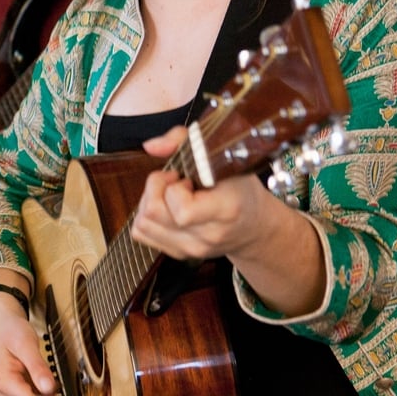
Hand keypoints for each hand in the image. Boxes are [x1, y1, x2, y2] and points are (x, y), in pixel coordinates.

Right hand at [0, 289, 56, 394]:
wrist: (3, 323)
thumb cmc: (11, 330)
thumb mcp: (26, 344)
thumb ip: (37, 366)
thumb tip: (49, 388)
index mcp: (6, 382)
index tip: (58, 386)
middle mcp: (4, 391)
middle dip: (47, 393)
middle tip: (55, 378)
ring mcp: (9, 392)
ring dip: (45, 393)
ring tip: (50, 376)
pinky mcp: (16, 391)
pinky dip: (43, 391)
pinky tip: (47, 380)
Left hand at [130, 127, 271, 261]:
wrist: (254, 227)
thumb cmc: (240, 189)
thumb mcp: (223, 157)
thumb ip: (184, 141)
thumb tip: (150, 146)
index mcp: (226, 210)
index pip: (182, 210)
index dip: (174, 187)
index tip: (186, 177)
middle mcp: (207, 236)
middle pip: (153, 214)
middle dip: (156, 189)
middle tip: (175, 182)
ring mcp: (192, 249)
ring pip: (142, 225)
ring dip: (149, 202)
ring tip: (170, 194)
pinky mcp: (179, 254)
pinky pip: (142, 234)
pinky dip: (147, 217)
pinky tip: (165, 207)